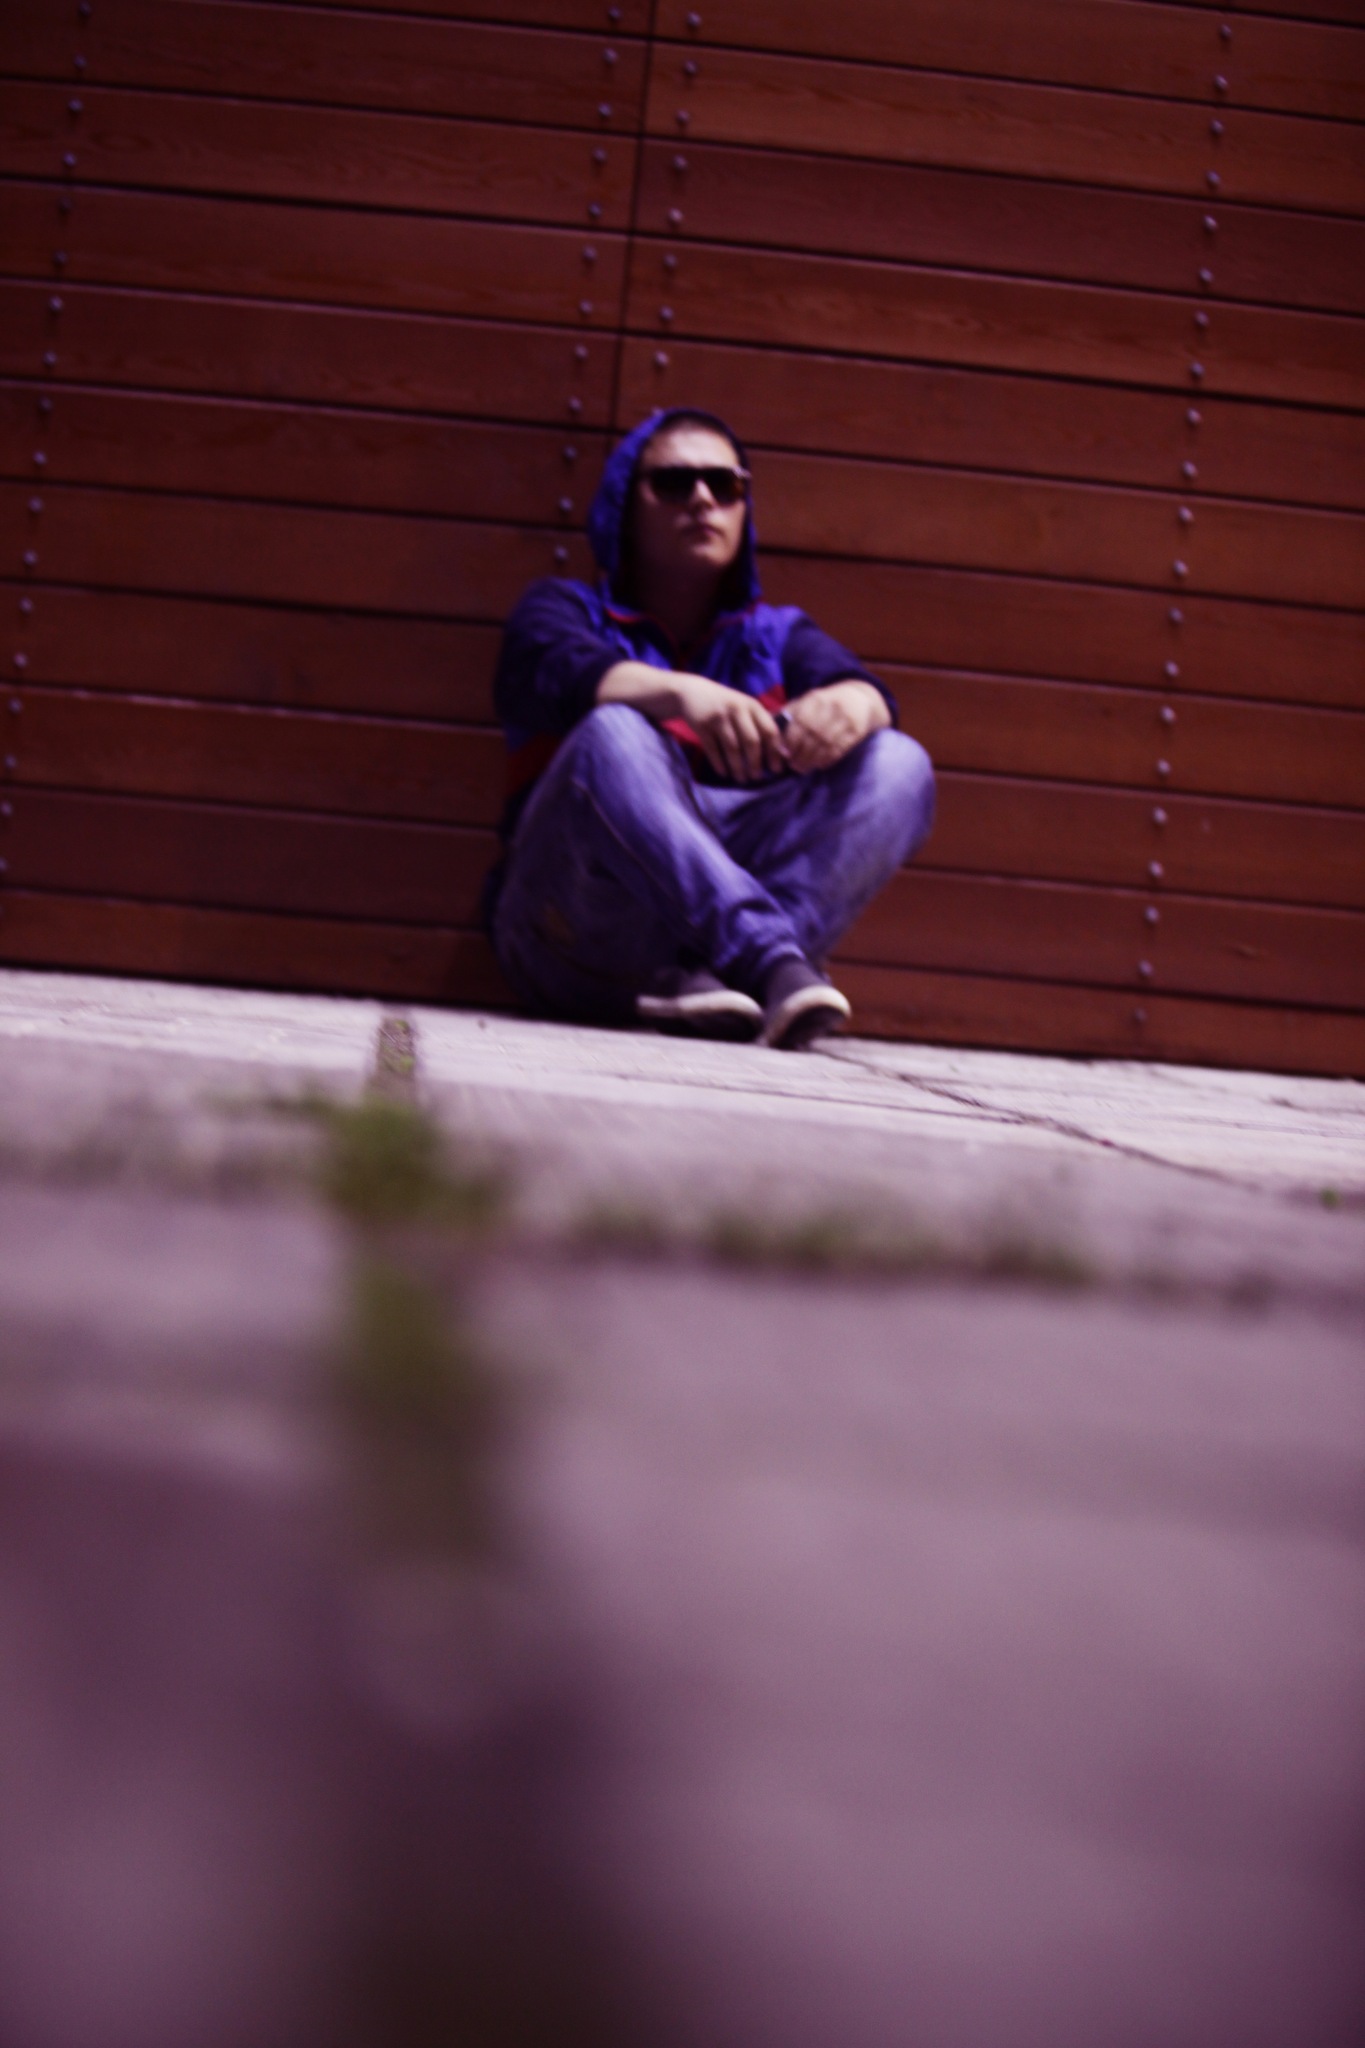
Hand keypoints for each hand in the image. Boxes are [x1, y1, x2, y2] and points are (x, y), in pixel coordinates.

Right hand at [672, 673, 788, 782]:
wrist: (692, 691)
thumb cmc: (725, 704)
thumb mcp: (744, 707)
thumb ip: (758, 723)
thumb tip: (776, 752)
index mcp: (752, 706)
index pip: (769, 730)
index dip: (774, 751)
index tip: (776, 768)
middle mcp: (738, 710)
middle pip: (751, 741)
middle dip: (755, 763)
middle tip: (756, 777)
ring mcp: (719, 717)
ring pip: (732, 748)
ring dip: (738, 767)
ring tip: (741, 779)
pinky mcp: (702, 725)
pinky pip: (713, 749)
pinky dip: (719, 763)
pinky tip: (724, 773)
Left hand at [784, 680, 889, 773]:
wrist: (860, 698)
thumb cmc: (827, 703)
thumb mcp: (809, 701)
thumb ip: (791, 712)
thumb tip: (769, 726)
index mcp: (817, 699)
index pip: (801, 721)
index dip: (792, 740)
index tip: (785, 754)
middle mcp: (832, 707)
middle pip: (814, 734)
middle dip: (801, 753)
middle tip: (793, 766)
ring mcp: (846, 719)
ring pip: (826, 744)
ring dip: (813, 759)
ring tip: (803, 769)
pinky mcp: (857, 730)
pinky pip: (840, 749)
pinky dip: (828, 760)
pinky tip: (819, 765)